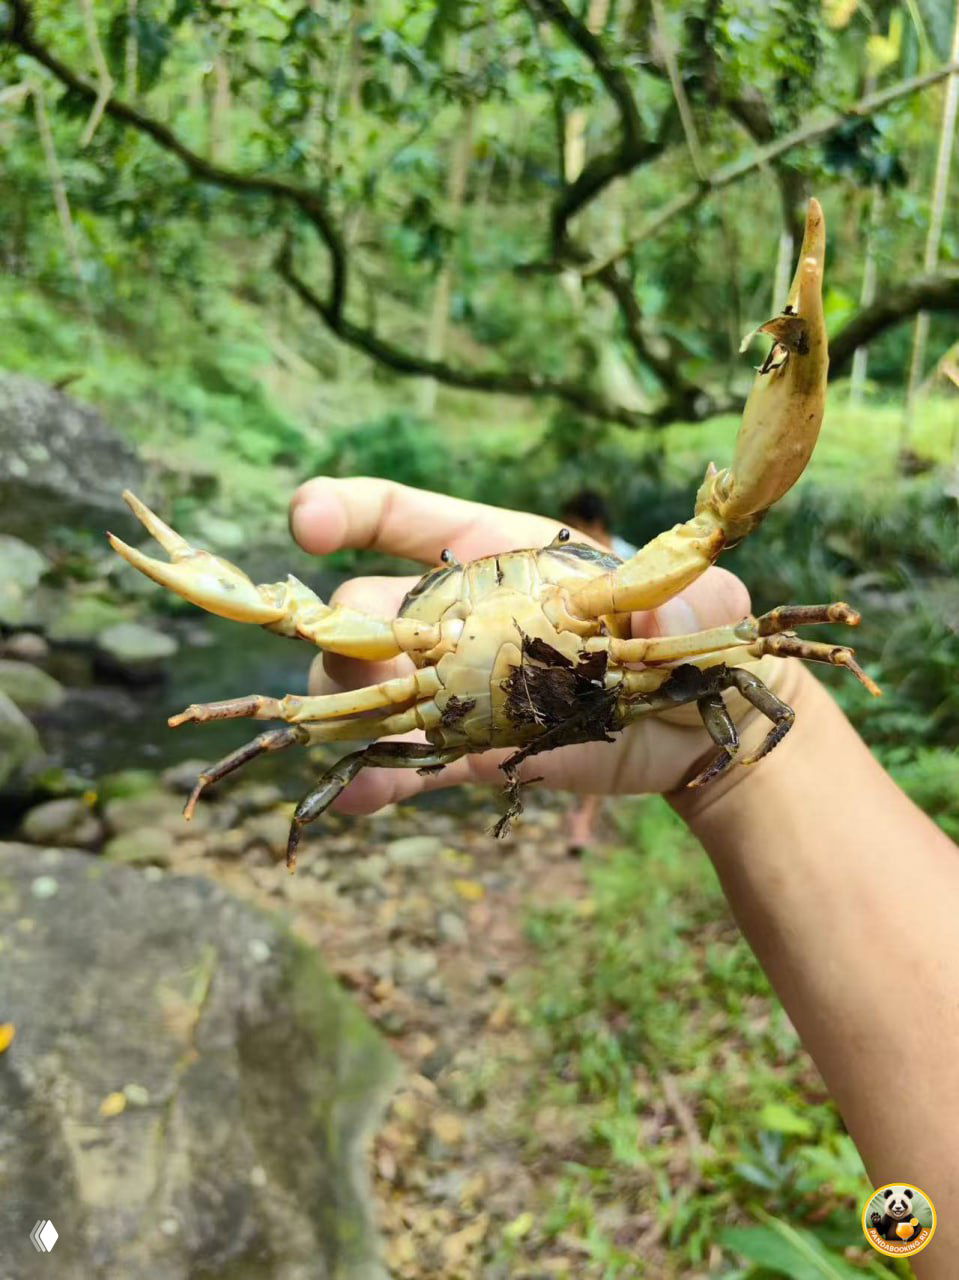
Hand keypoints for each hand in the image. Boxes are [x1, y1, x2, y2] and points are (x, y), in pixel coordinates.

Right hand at [290, 477, 787, 814]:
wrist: (698, 724)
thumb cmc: (696, 636)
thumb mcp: (710, 604)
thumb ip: (695, 600)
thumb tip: (654, 623)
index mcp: (506, 554)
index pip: (407, 518)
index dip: (348, 510)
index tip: (306, 523)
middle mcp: (467, 613)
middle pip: (374, 607)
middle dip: (354, 628)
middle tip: (377, 665)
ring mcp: (462, 682)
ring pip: (375, 684)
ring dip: (350, 703)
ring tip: (348, 733)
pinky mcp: (474, 745)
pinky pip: (412, 758)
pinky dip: (379, 775)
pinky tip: (353, 795)